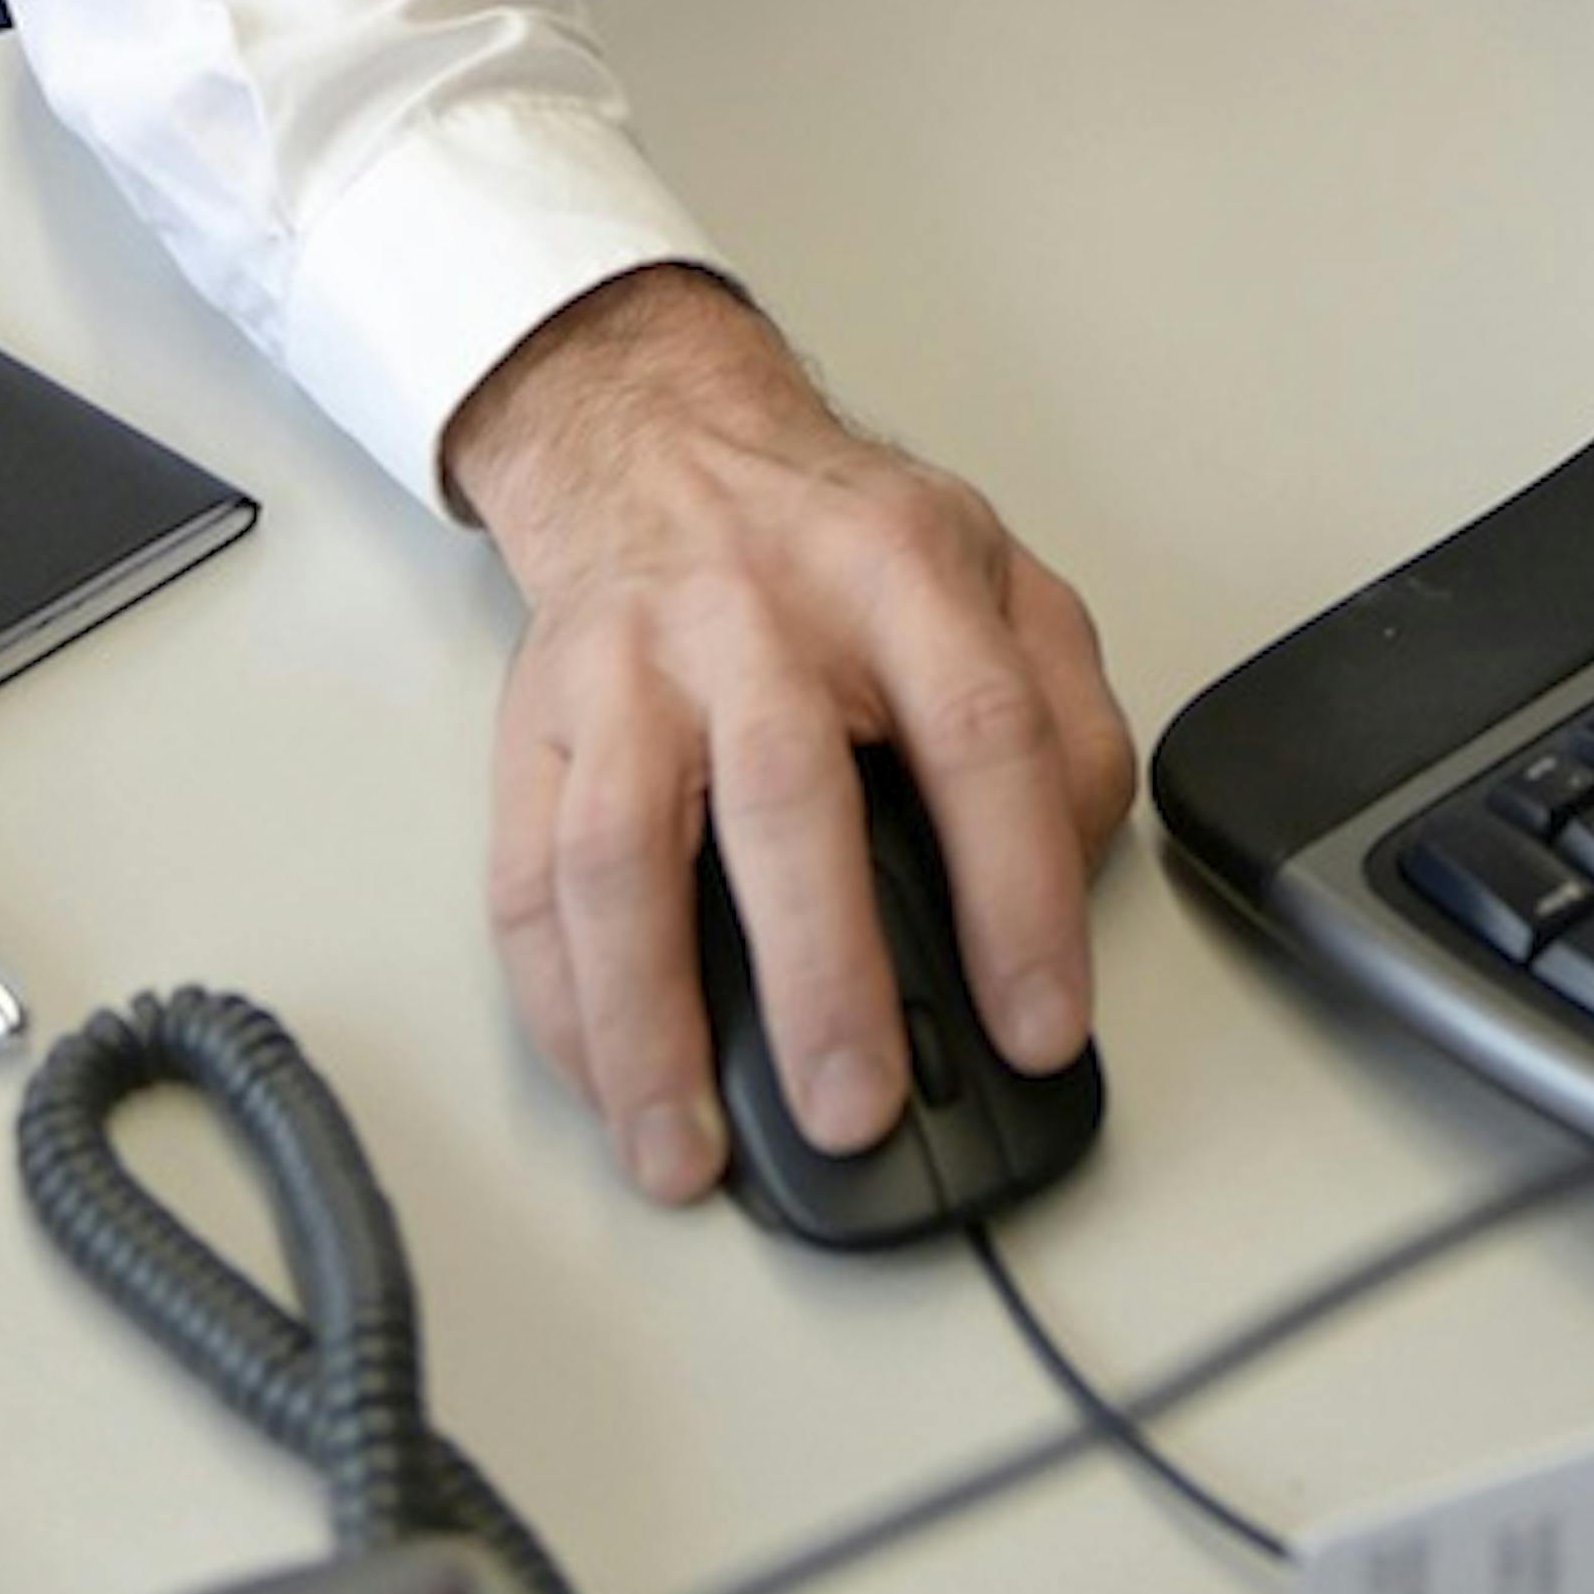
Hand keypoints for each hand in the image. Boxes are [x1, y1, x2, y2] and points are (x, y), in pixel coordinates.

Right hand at [448, 267, 1137, 1205]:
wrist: (664, 442)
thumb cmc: (841, 539)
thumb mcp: (1001, 578)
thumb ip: (1066, 715)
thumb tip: (1069, 872)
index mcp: (901, 574)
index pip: (983, 733)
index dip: (1019, 890)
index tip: (1040, 1024)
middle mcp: (757, 615)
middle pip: (787, 797)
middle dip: (822, 977)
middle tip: (858, 1108)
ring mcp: (631, 670)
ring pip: (620, 854)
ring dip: (649, 1022)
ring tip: (686, 1151)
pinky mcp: (535, 724)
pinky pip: (524, 880)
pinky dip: (557, 1004)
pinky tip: (604, 1084)